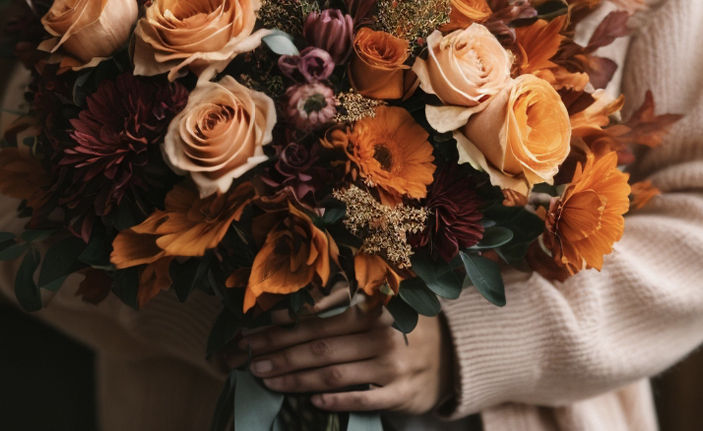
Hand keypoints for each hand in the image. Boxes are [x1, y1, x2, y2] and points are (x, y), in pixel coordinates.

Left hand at [236, 293, 451, 413]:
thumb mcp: (381, 307)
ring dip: (296, 377)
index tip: (251, 333)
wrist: (454, 357)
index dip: (280, 326)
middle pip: (319, 345)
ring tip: (268, 379)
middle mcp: (383, 333)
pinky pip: (362, 397)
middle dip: (278, 352)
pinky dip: (335, 399)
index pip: (317, 317)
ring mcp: (393, 364)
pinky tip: (312, 401)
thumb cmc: (406, 330)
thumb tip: (296, 306)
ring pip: (333, 372)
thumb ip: (344, 302)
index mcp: (373, 308)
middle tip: (249, 359)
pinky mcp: (400, 393)